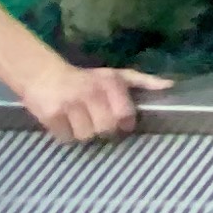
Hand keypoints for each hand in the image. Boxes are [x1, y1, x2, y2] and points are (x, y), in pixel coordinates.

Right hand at [18, 64, 168, 141]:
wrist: (42, 74)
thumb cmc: (84, 78)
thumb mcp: (115, 76)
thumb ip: (143, 81)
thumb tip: (170, 85)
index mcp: (110, 83)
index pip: (125, 115)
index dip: (124, 123)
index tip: (120, 122)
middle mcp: (91, 92)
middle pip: (106, 129)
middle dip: (103, 129)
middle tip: (96, 121)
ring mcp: (70, 104)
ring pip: (86, 136)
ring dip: (83, 133)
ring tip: (79, 121)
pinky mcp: (51, 115)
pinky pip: (66, 138)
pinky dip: (66, 135)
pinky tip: (65, 123)